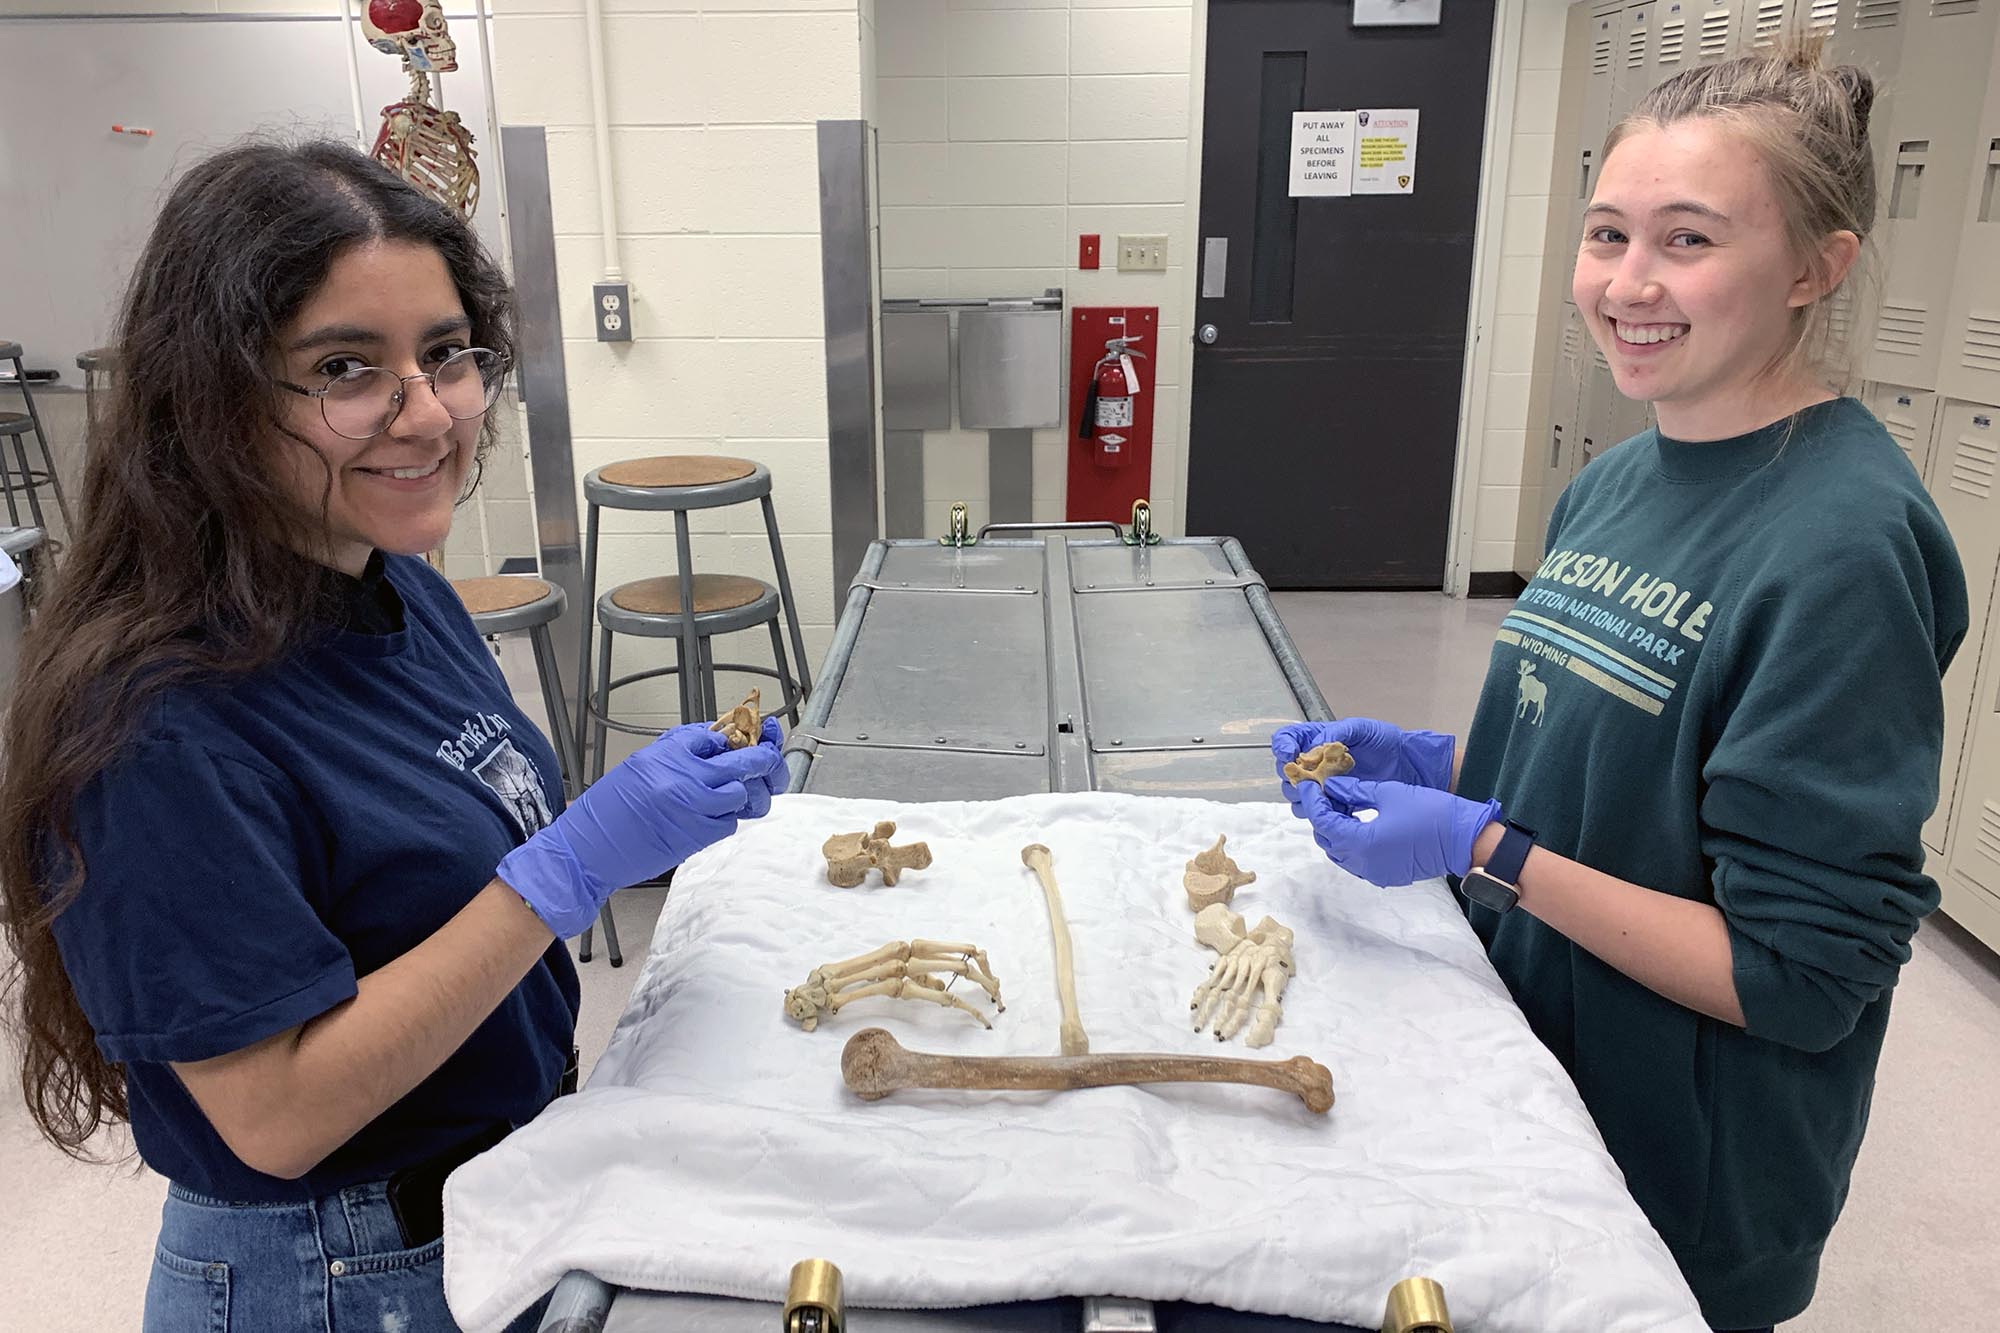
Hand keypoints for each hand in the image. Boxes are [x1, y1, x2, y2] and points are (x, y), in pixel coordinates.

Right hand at [497, 721, 785, 936]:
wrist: (590, 849)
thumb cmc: (610, 806)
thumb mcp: (643, 763)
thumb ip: (682, 750)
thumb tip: (720, 742)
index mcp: (671, 753)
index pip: (723, 735)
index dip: (748, 734)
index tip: (760, 732)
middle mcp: (688, 778)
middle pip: (748, 763)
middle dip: (767, 759)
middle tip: (770, 757)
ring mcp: (697, 809)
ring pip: (745, 797)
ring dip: (748, 794)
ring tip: (741, 791)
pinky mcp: (699, 837)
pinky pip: (731, 823)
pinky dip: (729, 818)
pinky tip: (715, 814)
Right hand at [1273, 719, 1455, 794]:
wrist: (1407, 765)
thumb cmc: (1387, 742)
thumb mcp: (1362, 729)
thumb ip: (1337, 732)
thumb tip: (1315, 744)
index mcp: (1318, 739)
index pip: (1287, 739)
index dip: (1283, 746)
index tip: (1288, 754)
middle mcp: (1316, 763)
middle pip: (1287, 772)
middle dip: (1292, 776)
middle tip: (1306, 778)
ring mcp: (1324, 784)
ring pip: (1297, 795)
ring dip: (1304, 796)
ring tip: (1323, 793)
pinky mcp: (1335, 802)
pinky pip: (1319, 811)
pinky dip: (1323, 810)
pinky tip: (1338, 804)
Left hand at [1291, 776, 1500, 886]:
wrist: (1463, 839)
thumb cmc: (1430, 812)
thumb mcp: (1389, 793)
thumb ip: (1355, 791)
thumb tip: (1331, 786)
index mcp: (1361, 842)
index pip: (1322, 821)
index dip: (1313, 801)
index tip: (1310, 785)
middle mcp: (1363, 863)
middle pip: (1326, 839)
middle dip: (1321, 816)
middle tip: (1325, 793)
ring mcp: (1373, 872)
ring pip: (1339, 853)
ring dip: (1334, 831)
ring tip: (1340, 806)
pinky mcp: (1384, 876)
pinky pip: (1355, 861)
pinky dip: (1349, 843)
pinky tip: (1356, 824)